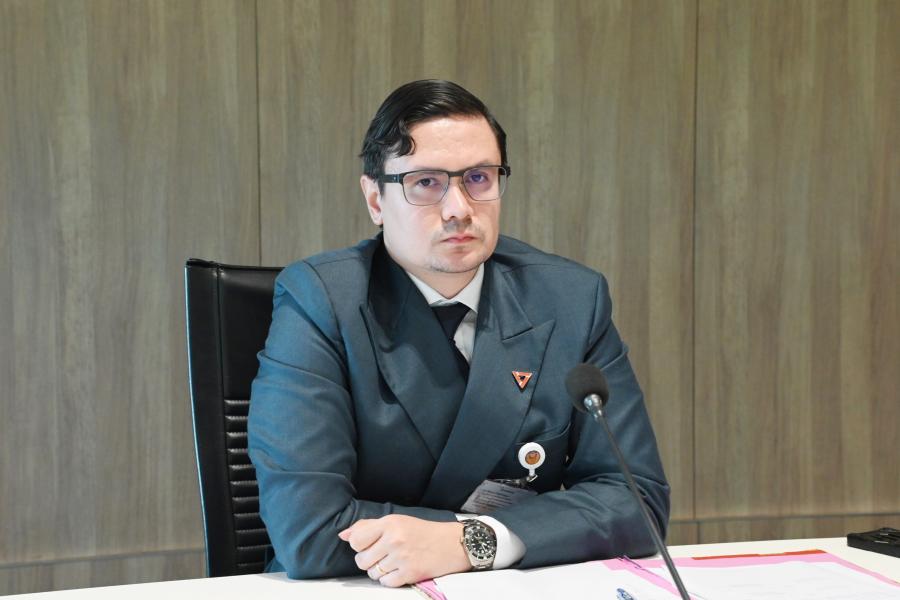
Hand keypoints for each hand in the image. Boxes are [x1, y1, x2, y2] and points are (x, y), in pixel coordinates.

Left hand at [338, 515, 470, 586]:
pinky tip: (399, 570)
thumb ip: (368, 526)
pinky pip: (386, 583)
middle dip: (369, 561)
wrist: (452, 543)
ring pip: (372, 573)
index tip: (369, 545)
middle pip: (361, 560)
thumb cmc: (423, 532)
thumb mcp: (396, 521)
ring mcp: (402, 557)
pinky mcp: (410, 573)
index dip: (359, 545)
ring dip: (380, 571)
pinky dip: (390, 579)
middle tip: (382, 555)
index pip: (356, 540)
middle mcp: (394, 539)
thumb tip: (344, 535)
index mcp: (389, 523)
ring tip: (393, 562)